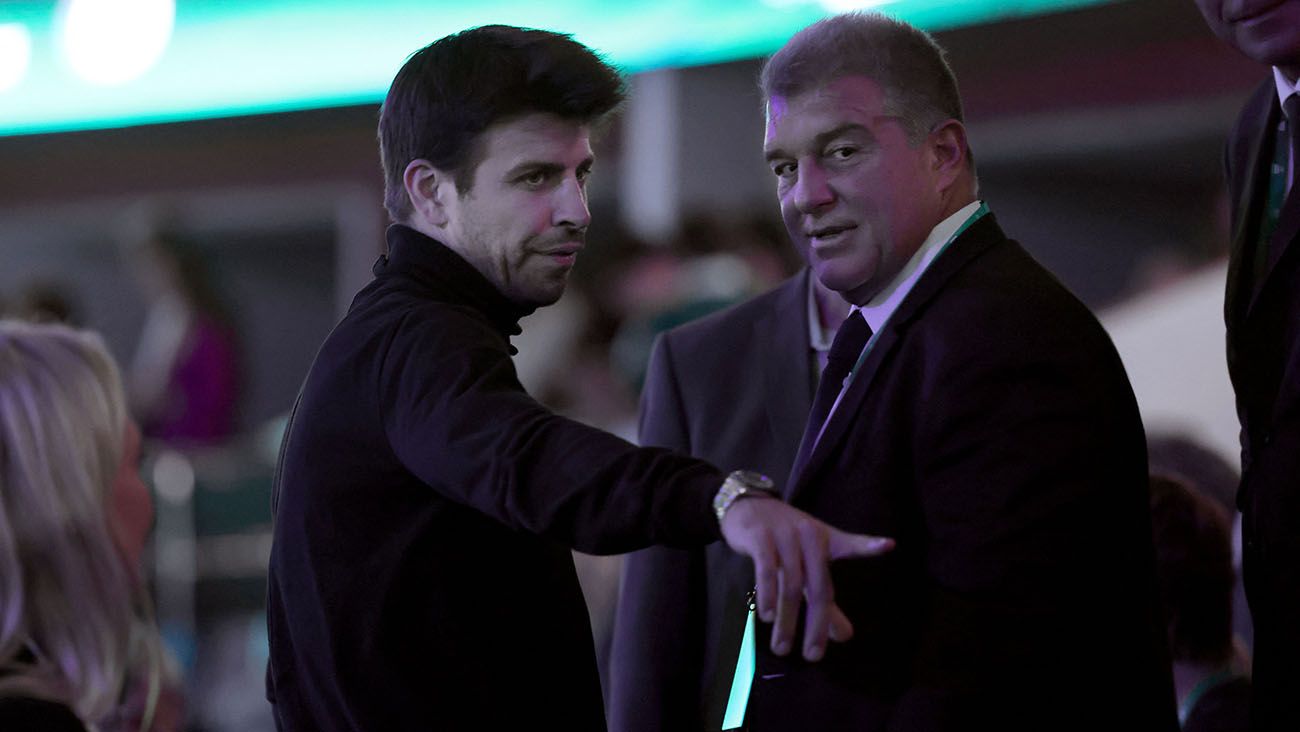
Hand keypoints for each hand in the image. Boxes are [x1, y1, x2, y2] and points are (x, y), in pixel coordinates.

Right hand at [720, 496, 893, 660]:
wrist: (748, 505)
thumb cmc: (783, 538)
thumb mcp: (807, 564)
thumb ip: (826, 600)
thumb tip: (844, 637)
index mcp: (825, 540)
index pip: (849, 546)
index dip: (868, 545)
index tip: (887, 545)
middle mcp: (809, 536)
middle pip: (818, 586)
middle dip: (816, 624)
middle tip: (812, 655)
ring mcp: (784, 536)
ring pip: (791, 584)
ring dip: (786, 619)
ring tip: (783, 646)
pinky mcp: (760, 537)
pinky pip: (766, 569)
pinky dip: (767, 593)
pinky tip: (766, 615)